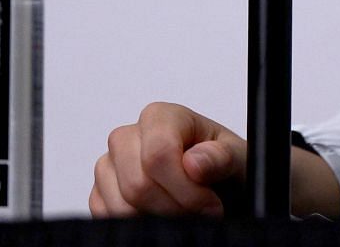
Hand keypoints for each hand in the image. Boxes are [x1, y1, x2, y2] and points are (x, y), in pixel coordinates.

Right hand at [89, 102, 339, 217]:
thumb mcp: (237, 158)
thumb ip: (221, 157)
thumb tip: (193, 163)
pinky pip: (105, 213)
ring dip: (155, 218)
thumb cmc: (223, 165)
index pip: (158, 154)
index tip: (211, 205)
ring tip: (182, 214)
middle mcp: (130, 136)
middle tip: (199, 213)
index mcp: (161, 117)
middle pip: (137, 183)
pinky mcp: (102, 190)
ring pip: (121, 203)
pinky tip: (159, 216)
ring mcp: (111, 164)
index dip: (185, 189)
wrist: (217, 185)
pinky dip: (134, 223)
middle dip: (173, 208)